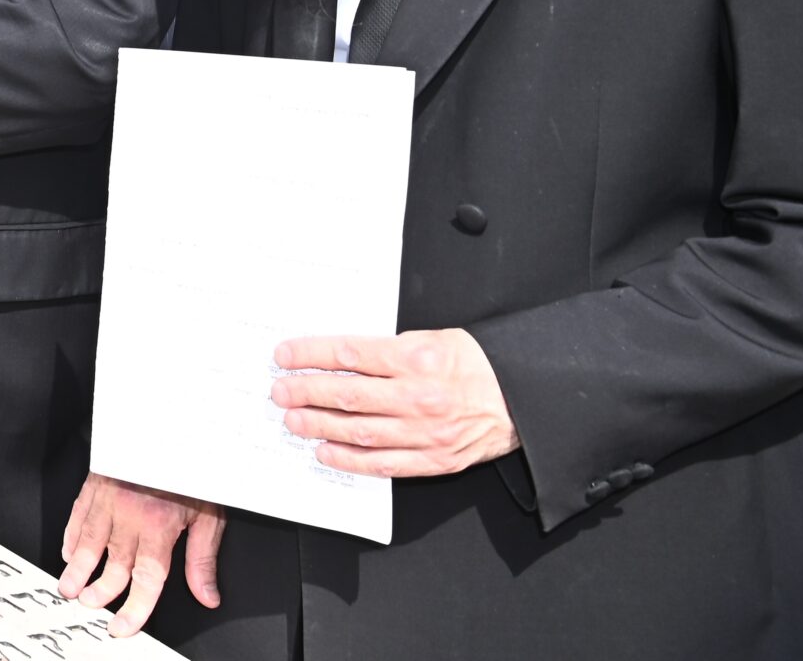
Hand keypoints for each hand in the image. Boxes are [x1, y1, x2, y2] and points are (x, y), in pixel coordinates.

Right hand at [58, 473, 225, 636]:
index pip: (146, 578)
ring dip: (77, 568)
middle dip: (101, 591)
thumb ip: (203, 558)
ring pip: (89, 541)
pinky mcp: (96, 483)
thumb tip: (206, 595)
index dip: (135, 608)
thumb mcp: (209, 513)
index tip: (124, 625)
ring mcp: (109, 498)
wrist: (169, 425)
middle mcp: (130, 515)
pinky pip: (79, 513)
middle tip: (90, 606)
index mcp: (159, 525)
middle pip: (113, 564)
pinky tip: (69, 550)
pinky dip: (71, 534)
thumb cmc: (189, 466)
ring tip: (68, 588)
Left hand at [272, 328, 519, 476]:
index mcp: (416, 358)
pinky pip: (383, 463)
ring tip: (293, 421)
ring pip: (359, 431)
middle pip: (347, 394)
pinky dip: (350, 460)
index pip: (349, 354)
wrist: (522, 398)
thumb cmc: (474, 364)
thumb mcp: (431, 339)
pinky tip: (325, 452)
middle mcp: (419, 396)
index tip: (283, 355)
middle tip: (280, 392)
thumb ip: (387, 349)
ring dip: (319, 426)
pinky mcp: (435, 460)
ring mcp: (426, 432)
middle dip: (305, 392)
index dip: (310, 355)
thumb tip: (336, 357)